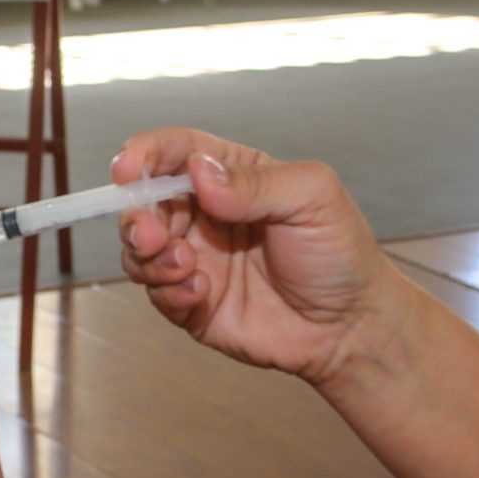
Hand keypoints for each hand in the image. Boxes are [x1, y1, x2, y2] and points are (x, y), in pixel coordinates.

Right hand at [112, 131, 400, 386]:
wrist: (350, 326)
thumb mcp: (312, 198)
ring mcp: (195, 258)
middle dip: (135, 215)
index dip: (144, 154)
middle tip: (149, 234)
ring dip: (147, 256)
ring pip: (138, 248)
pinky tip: (201, 294)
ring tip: (185, 267)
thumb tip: (199, 173)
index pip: (173, 150)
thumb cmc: (339, 254)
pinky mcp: (191, 302)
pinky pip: (156, 293)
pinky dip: (168, 292)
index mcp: (232, 175)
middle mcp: (205, 213)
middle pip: (143, 201)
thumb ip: (256, 183)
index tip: (128, 169)